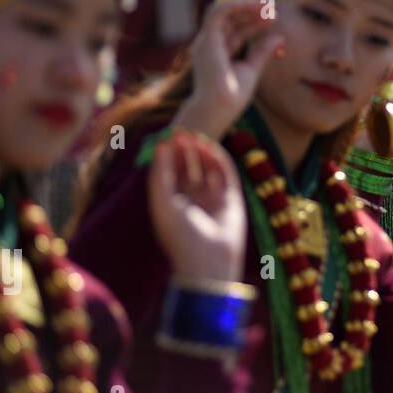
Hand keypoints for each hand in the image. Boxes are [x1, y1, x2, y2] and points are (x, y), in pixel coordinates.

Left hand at [148, 131, 247, 282]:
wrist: (207, 260)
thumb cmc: (180, 235)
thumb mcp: (162, 202)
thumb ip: (160, 174)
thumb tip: (161, 145)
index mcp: (173, 204)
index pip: (171, 174)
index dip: (169, 156)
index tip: (167, 137)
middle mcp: (193, 200)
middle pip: (189, 169)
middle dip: (185, 151)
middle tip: (182, 132)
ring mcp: (213, 199)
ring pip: (208, 169)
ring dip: (202, 153)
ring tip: (196, 136)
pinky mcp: (232, 199)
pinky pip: (226, 174)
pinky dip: (219, 160)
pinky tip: (212, 147)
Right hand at [173, 0, 283, 140]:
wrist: (218, 109)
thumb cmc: (232, 97)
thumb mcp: (252, 69)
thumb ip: (262, 52)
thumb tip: (279, 38)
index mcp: (217, 53)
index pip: (235, 30)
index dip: (254, 22)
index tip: (273, 18)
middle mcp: (208, 45)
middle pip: (229, 18)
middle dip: (251, 11)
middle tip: (273, 9)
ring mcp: (205, 41)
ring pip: (223, 11)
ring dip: (244, 5)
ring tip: (266, 5)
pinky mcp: (207, 39)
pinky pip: (218, 12)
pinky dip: (235, 4)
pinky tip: (254, 5)